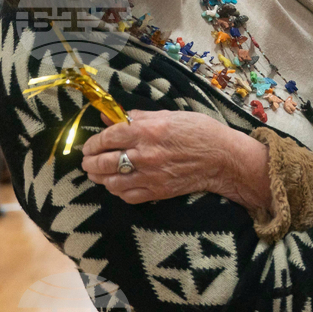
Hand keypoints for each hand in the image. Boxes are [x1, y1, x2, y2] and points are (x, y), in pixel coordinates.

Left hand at [81, 109, 267, 207]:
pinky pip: (127, 196)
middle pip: (102, 162)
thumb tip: (110, 115)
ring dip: (100, 177)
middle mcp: (146, 154)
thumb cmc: (200, 131)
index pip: (107, 137)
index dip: (93, 142)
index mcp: (148, 131)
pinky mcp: (157, 191)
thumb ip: (138, 117)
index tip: (91, 145)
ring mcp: (151, 175)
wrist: (224, 158)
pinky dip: (117, 191)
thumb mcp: (170, 115)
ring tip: (98, 172)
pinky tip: (118, 184)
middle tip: (88, 160)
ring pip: (110, 181)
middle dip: (90, 161)